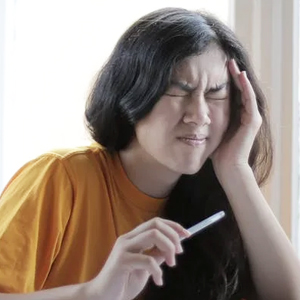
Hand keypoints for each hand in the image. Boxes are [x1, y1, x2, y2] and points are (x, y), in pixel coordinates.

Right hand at [85, 217, 189, 299]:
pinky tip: (158, 281)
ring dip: (168, 248)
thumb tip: (172, 248)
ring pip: (153, 235)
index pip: (156, 222)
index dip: (173, 226)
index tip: (187, 234)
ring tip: (172, 264)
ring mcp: (123, 248)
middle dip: (173, 235)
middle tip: (180, 252)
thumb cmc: (123, 283)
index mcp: (133, 238)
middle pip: (156, 224)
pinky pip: (147, 259)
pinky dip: (158, 270)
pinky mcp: (122, 261)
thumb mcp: (146, 268)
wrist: (103, 298)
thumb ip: (156, 256)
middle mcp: (127, 238)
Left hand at [211, 59, 261, 179]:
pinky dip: (245, 88)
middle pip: (240, 90)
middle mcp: (245, 115)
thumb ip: (207, 122)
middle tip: (227, 61)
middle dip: (233, 76)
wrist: (228, 167)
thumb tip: (192, 114)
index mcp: (235, 116)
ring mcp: (251, 117)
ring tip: (233, 64)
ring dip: (240, 77)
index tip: (217, 70)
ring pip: (246, 92)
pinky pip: (249, 100)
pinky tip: (240, 76)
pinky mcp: (253, 121)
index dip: (226, 82)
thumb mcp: (211, 131)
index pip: (232, 94)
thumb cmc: (218, 152)